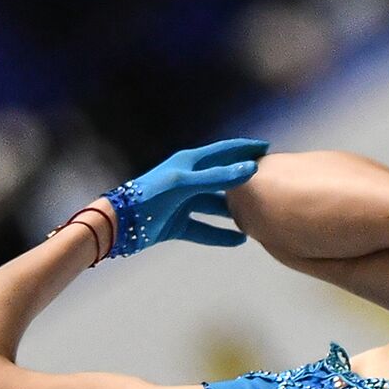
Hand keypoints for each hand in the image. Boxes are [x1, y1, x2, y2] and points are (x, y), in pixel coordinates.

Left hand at [103, 138, 268, 255]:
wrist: (119, 223)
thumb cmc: (150, 197)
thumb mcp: (185, 184)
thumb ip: (217, 177)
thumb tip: (251, 169)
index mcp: (189, 163)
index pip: (223, 152)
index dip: (244, 149)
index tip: (266, 149)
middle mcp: (188, 180)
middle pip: (222, 178)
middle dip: (243, 180)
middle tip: (269, 184)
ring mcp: (183, 203)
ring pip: (216, 205)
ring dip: (234, 210)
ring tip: (257, 216)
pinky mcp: (178, 223)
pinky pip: (205, 229)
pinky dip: (221, 234)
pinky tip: (239, 240)